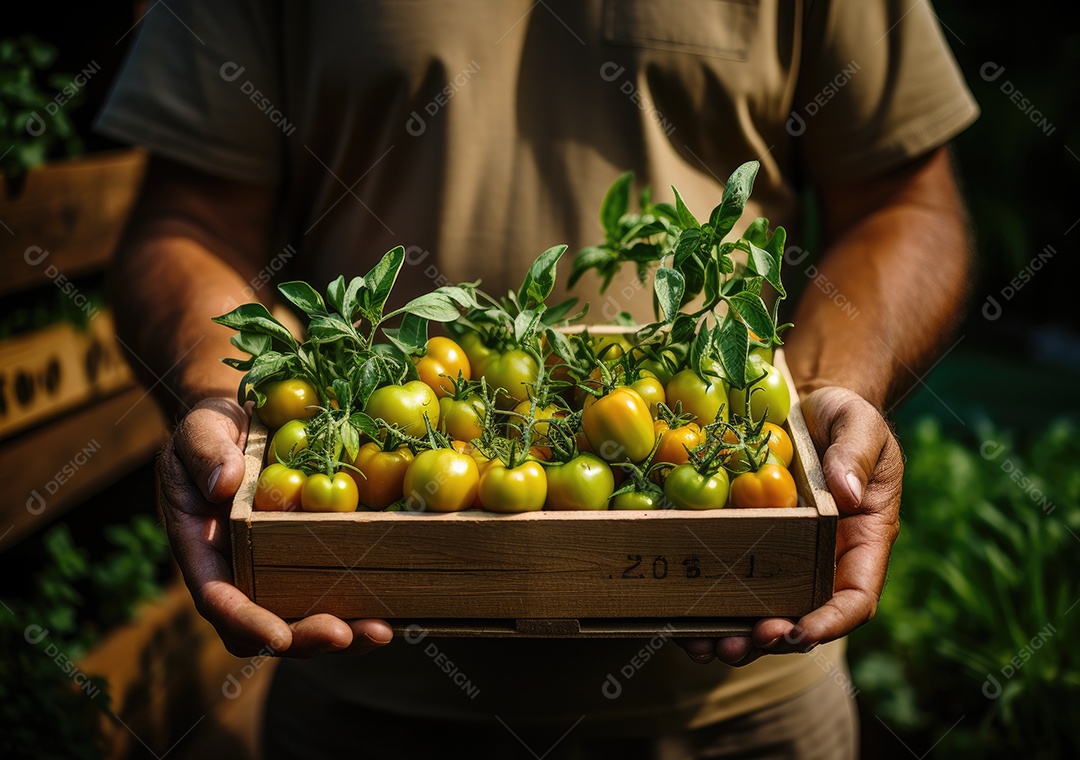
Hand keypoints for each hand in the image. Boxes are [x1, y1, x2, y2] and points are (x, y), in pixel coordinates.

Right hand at [158, 397, 393, 656]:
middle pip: (266, 627)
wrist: (244, 422)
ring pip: (302, 621)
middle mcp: (237, 571)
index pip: (219, 599)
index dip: (248, 622)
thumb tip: (224, 484)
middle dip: (305, 639)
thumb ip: (206, 453)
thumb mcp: (200, 429)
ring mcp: (274, 571)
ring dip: (342, 635)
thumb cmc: (214, 426)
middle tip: (347, 635)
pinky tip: (395, 610)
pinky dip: (360, 607)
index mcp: (203, 549)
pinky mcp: (307, 560)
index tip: (280, 638)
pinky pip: (331, 593)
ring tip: (382, 632)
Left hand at [680, 386, 902, 664]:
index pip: (854, 599)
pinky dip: (705, 609)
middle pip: (802, 619)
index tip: (799, 631)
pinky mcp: (745, 547)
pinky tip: (678, 621)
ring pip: (762, 614)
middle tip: (739, 643)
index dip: (829, 623)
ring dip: (733, 637)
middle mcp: (823, 562)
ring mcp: (782, 559)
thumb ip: (856, 455)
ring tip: (702, 645)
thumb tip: (847, 494)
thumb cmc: (843, 415)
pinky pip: (728, 586)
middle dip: (771, 640)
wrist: (804, 405)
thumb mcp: (860, 424)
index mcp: (860, 543)